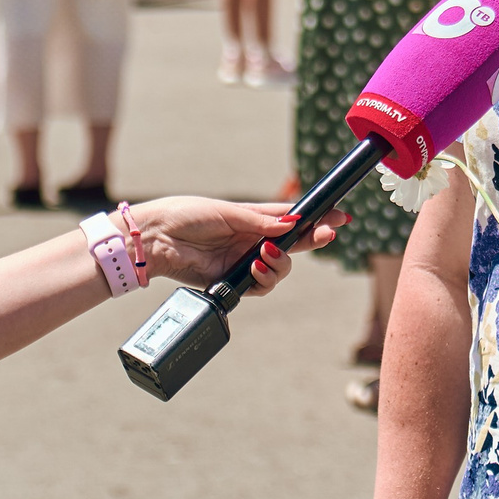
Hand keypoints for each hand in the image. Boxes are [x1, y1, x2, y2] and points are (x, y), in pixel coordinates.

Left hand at [132, 198, 344, 295]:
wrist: (157, 239)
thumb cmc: (187, 215)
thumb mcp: (227, 213)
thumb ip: (260, 221)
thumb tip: (292, 224)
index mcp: (253, 218)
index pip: (292, 219)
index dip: (317, 218)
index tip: (340, 216)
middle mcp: (252, 240)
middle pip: (293, 245)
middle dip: (313, 241)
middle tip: (325, 236)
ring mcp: (243, 261)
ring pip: (280, 269)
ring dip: (280, 264)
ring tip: (264, 257)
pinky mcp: (232, 280)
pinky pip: (260, 286)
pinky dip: (263, 279)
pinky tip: (255, 269)